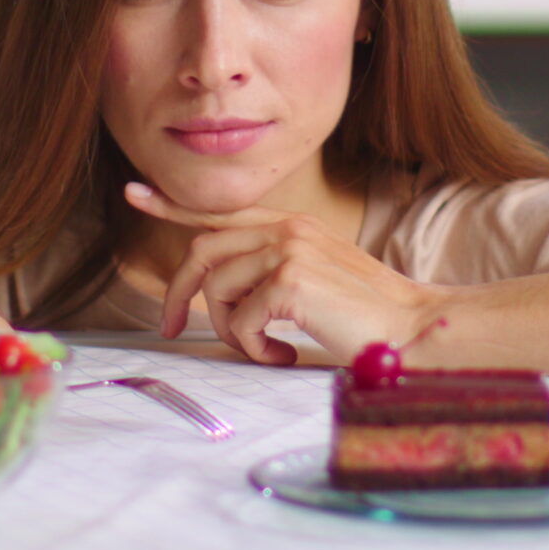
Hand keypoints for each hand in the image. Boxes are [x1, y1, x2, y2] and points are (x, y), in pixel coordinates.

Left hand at [124, 181, 445, 367]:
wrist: (412, 329)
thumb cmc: (366, 314)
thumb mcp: (316, 276)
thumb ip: (273, 269)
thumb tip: (224, 293)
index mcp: (292, 225)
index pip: (221, 211)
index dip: (173, 205)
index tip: (136, 194)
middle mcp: (287, 229)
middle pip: (202, 253)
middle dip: (179, 294)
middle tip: (172, 327)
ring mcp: (288, 252)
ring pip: (218, 293)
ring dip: (232, 333)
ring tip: (265, 348)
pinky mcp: (290, 283)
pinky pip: (240, 322)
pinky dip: (254, 349)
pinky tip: (284, 355)